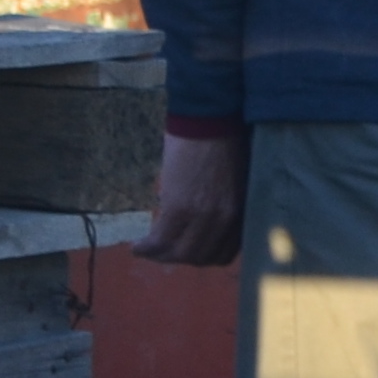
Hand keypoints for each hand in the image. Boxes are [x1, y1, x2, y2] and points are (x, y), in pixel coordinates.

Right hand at [137, 129, 246, 265]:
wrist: (207, 119)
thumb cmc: (222, 141)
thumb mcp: (234, 181)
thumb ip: (224, 204)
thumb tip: (207, 218)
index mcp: (239, 212)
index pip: (224, 253)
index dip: (204, 256)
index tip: (190, 252)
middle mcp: (223, 220)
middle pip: (200, 257)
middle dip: (180, 258)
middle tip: (164, 253)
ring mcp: (201, 216)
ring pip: (179, 253)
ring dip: (161, 256)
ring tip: (148, 251)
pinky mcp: (177, 208)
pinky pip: (160, 240)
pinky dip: (147, 248)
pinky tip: (138, 247)